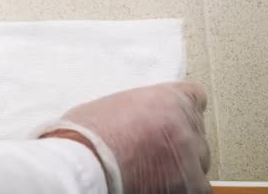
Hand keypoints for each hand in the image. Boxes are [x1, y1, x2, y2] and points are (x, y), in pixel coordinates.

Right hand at [46, 82, 210, 193]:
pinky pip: (196, 188)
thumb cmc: (84, 135)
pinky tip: (154, 185)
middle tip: (150, 150)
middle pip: (195, 133)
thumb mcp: (110, 106)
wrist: (81, 164)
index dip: (182, 109)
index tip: (174, 118)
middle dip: (177, 142)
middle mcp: (185, 126)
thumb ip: (136, 111)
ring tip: (150, 171)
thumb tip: (136, 121)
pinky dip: (179, 188)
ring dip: (180, 167)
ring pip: (198, 163)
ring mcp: (190, 159)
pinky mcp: (189, 186)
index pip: (195, 95)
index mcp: (168, 99)